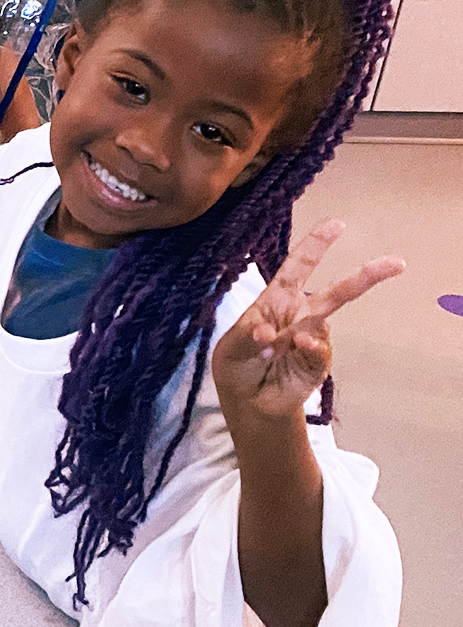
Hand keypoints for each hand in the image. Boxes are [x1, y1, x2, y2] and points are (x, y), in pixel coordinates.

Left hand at [213, 219, 403, 424]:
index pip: (296, 269)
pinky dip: (308, 349)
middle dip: (366, 276)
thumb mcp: (231, 347)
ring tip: (271, 346)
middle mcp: (299, 317)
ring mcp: (311, 340)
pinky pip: (319, 352)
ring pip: (325, 325)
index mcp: (275, 302)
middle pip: (336, 293)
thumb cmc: (238, 365)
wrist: (246, 402)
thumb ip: (246, 337)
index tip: (336, 224)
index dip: (314, 246)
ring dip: (300, 333)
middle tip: (397, 263)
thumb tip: (268, 334)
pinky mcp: (316, 364)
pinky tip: (295, 348)